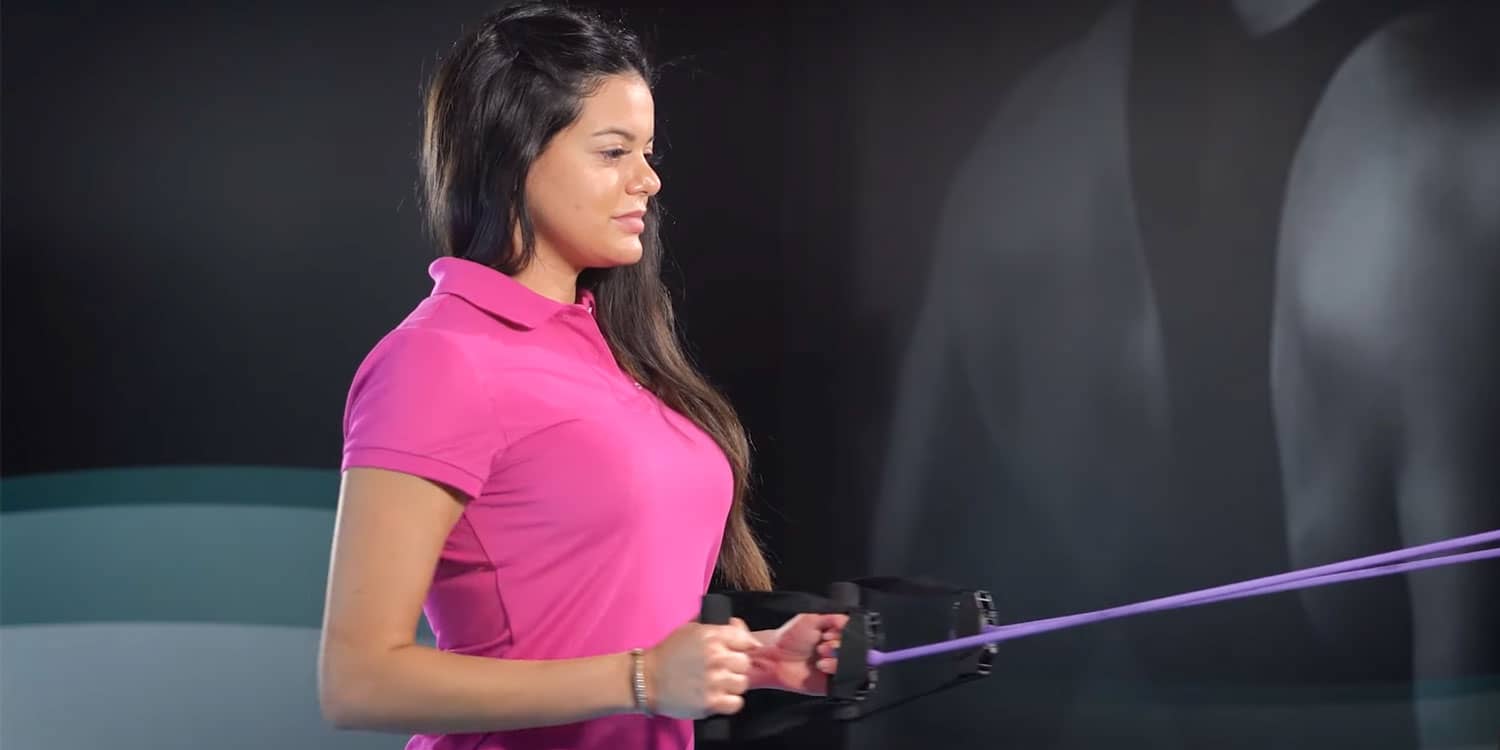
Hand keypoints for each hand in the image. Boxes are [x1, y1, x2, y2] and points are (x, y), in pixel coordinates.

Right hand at [644, 617, 760, 718]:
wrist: (647, 679)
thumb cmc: (669, 653)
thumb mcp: (691, 630)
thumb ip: (717, 627)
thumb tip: (739, 627)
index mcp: (712, 636)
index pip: (745, 640)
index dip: (742, 647)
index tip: (737, 652)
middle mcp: (716, 657)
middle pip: (745, 663)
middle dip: (736, 666)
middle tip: (724, 669)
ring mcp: (714, 681)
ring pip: (742, 683)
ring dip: (733, 684)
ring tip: (720, 684)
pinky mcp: (710, 703)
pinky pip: (736, 703)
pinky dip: (730, 702)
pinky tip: (719, 697)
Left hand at [747, 613, 849, 694]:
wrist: (774, 658)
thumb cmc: (789, 638)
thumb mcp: (811, 620)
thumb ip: (833, 619)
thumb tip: (850, 621)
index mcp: (836, 636)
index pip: (856, 635)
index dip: (847, 634)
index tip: (831, 633)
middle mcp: (839, 652)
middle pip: (858, 650)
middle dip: (841, 645)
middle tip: (823, 644)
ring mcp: (837, 668)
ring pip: (854, 664)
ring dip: (838, 658)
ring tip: (820, 654)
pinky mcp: (832, 684)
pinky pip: (847, 680)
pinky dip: (837, 671)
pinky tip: (822, 666)